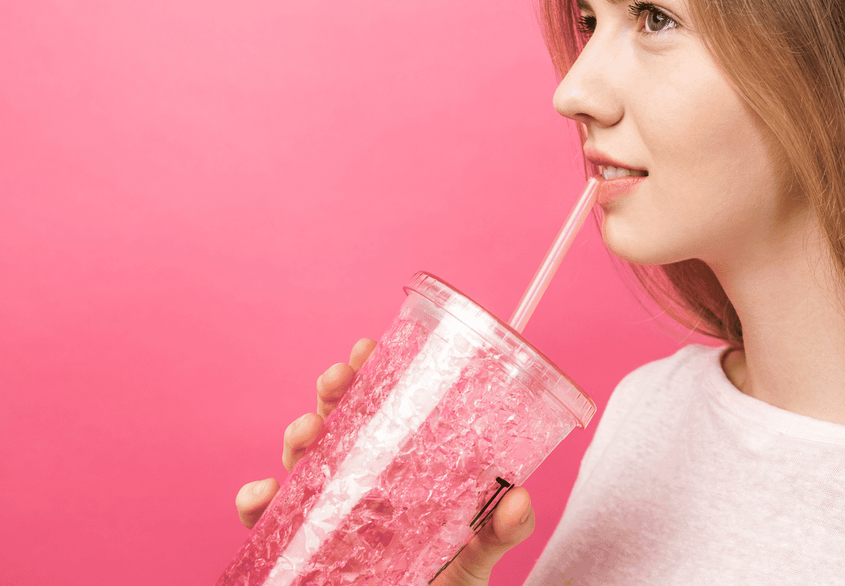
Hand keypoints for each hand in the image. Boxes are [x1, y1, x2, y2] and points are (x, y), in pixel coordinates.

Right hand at [234, 337, 535, 585]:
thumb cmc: (444, 583)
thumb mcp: (475, 557)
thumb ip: (498, 531)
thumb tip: (522, 499)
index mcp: (399, 469)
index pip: (383, 409)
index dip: (371, 374)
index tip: (368, 349)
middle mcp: (358, 482)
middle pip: (338, 420)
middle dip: (333, 391)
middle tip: (339, 378)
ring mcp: (326, 512)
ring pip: (300, 459)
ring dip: (297, 435)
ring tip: (308, 433)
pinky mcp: (298, 547)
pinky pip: (267, 519)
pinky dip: (256, 501)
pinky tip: (263, 494)